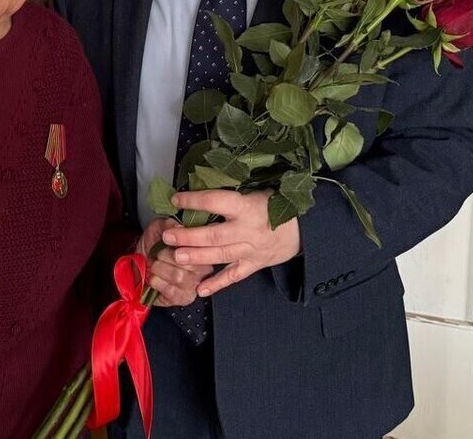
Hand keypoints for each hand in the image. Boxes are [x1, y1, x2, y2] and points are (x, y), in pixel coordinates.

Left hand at [137, 219, 209, 306]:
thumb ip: (168, 224)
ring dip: (160, 269)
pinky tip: (155, 277)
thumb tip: (178, 226)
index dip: (179, 244)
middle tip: (158, 254)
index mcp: (202, 249)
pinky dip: (157, 282)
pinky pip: (171, 290)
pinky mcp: (183, 298)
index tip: (166, 241)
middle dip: (165, 257)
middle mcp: (203, 269)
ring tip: (155, 265)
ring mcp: (194, 285)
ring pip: (179, 277)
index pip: (199, 248)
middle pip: (189, 263)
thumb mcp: (158, 228)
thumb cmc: (153, 245)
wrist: (139, 263)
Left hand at [162, 190, 300, 296]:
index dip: (195, 200)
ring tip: (176, 257)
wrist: (304, 228)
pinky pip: (234, 276)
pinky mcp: (255, 264)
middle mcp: (248, 230)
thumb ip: (231, 193)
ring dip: (198, 257)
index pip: (217, 202)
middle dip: (189, 236)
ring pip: (221, 255)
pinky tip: (200, 289)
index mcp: (247, 206)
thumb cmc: (274, 204)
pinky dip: (218, 284)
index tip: (176, 199)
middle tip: (168, 236)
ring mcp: (252, 250)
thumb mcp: (255, 191)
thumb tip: (199, 182)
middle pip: (215, 235)